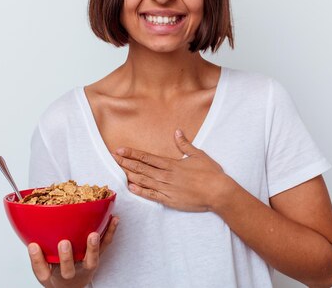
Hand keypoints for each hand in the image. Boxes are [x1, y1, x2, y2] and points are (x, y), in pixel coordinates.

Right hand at [28, 216, 118, 287]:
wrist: (75, 285)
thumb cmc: (58, 276)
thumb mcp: (45, 273)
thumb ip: (38, 260)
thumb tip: (32, 245)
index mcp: (59, 275)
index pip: (45, 270)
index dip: (38, 259)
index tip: (34, 246)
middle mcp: (75, 271)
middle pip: (69, 268)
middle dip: (67, 257)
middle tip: (64, 243)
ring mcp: (88, 264)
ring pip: (93, 258)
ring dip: (94, 246)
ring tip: (93, 234)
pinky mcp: (98, 256)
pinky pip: (106, 245)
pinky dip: (110, 232)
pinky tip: (114, 219)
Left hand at [112, 130, 229, 211]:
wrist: (218, 192)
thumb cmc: (210, 173)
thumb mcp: (198, 155)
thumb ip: (185, 144)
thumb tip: (177, 132)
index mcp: (172, 164)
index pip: (147, 157)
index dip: (132, 153)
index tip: (120, 150)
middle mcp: (166, 176)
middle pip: (141, 168)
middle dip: (126, 162)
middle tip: (113, 157)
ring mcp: (167, 189)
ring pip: (144, 181)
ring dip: (130, 175)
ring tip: (118, 169)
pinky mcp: (169, 200)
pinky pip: (151, 195)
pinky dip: (140, 191)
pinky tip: (131, 187)